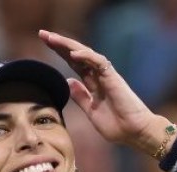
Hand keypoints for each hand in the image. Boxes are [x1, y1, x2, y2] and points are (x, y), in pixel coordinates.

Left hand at [37, 30, 158, 152]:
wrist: (134, 133)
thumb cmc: (117, 125)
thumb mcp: (91, 111)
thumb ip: (81, 97)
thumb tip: (69, 82)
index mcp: (93, 83)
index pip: (73, 63)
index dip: (59, 52)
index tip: (44, 43)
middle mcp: (98, 75)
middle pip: (76, 54)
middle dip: (59, 43)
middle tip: (42, 33)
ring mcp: (106, 75)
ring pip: (85, 53)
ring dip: (68, 45)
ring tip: (52, 37)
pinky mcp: (113, 77)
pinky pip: (98, 62)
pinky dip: (86, 56)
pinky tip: (72, 54)